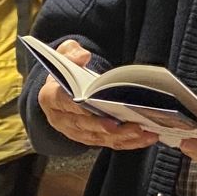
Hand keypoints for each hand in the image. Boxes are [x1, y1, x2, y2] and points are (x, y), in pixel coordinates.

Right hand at [35, 39, 155, 150]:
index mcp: (50, 98)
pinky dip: (129, 142)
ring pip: (99, 138)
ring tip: (142, 131)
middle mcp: (61, 119)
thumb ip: (72, 53)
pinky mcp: (91, 139)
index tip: (92, 103)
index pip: (62, 102)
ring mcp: (76, 132)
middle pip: (83, 125)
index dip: (76, 105)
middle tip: (124, 124)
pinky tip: (146, 137)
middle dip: (105, 126)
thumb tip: (83, 57)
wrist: (64, 90)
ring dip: (121, 137)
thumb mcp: (64, 55)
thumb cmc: (66, 73)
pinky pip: (110, 143)